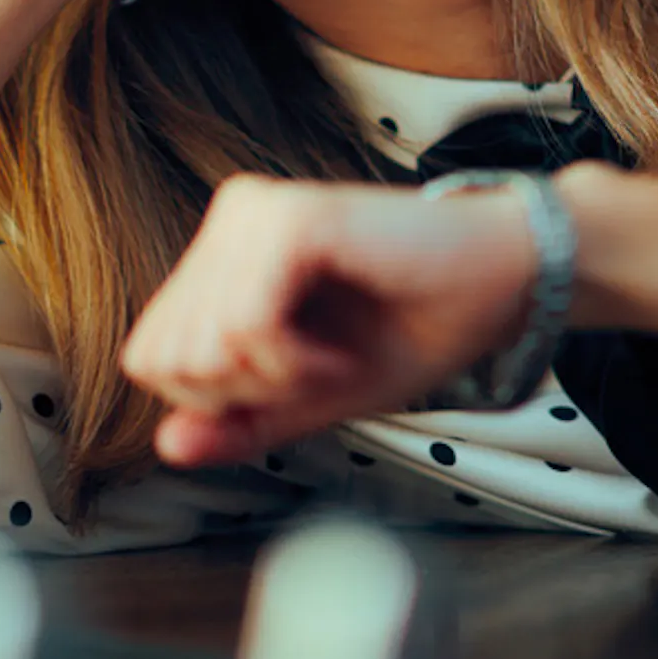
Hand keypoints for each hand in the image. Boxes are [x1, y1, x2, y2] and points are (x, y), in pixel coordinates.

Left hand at [118, 175, 543, 467]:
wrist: (505, 280)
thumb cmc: (416, 327)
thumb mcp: (312, 396)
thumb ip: (239, 421)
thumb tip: (165, 446)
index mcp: (224, 252)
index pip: (151, 356)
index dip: (216, 401)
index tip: (294, 385)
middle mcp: (230, 220)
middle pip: (168, 358)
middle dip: (242, 395)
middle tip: (317, 375)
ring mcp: (256, 212)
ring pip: (201, 345)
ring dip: (275, 381)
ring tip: (333, 360)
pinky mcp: (291, 219)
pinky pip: (245, 328)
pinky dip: (292, 365)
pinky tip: (338, 356)